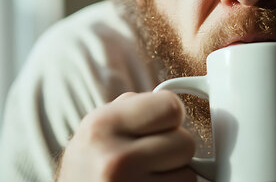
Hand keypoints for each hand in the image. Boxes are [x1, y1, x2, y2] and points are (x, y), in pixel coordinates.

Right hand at [56, 90, 196, 180]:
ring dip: (173, 175)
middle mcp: (115, 158)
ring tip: (143, 178)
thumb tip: (175, 102)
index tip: (159, 128)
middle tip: (148, 161)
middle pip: (186, 142)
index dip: (171, 117)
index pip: (171, 106)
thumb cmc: (87, 169)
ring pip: (189, 173)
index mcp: (102, 125)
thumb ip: (133, 110)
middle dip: (173, 151)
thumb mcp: (95, 130)